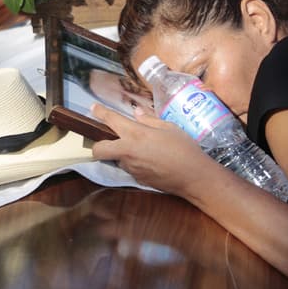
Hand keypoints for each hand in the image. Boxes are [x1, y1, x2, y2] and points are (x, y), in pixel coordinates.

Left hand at [90, 103, 206, 196]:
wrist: (194, 177)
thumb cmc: (184, 148)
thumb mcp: (169, 127)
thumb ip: (149, 120)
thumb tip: (136, 112)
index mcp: (136, 134)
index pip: (111, 120)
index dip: (99, 112)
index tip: (93, 108)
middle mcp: (128, 152)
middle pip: (98, 150)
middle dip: (97, 144)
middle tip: (107, 139)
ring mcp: (131, 168)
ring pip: (116, 159)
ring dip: (121, 153)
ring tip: (142, 149)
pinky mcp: (137, 179)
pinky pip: (130, 167)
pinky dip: (135, 162)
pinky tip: (151, 160)